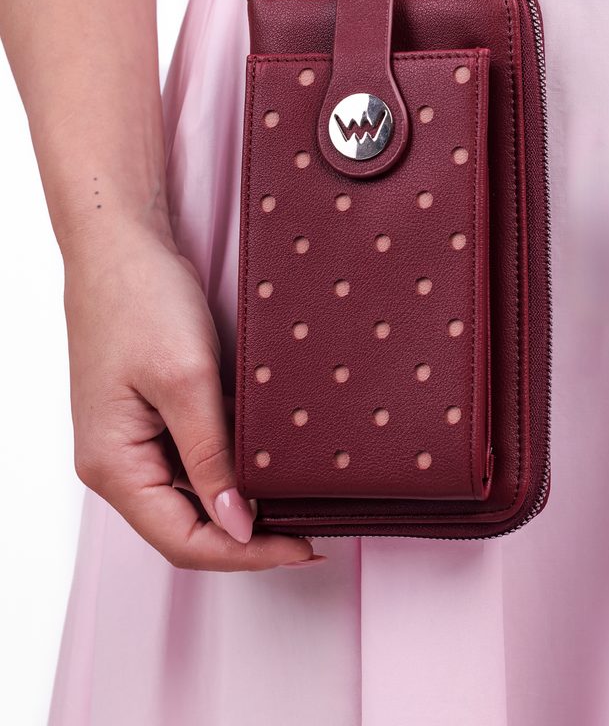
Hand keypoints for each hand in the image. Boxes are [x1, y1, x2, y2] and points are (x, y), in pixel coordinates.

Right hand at [63, 221, 322, 570]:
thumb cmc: (140, 300)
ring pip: (192, 495)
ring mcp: (134, 439)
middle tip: (307, 526)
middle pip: (186, 526)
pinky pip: (193, 458)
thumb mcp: (186, 380)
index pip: (182, 541)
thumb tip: (238, 524)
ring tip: (295, 497)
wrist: (120, 244)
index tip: (300, 545)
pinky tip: (268, 458)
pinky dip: (231, 464)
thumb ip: (211, 458)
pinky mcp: (151, 415)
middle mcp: (118, 462)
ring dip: (241, 500)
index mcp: (113, 465)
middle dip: (247, 534)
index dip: (244, 553)